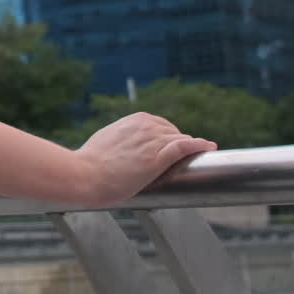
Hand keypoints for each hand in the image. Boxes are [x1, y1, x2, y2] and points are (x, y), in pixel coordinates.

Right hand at [75, 112, 215, 207]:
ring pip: (181, 141)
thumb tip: (127, 143)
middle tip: (181, 160)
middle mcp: (146, 125)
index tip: (171, 148)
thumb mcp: (108, 137)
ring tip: (200, 157)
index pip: (162, 125)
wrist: (84, 174)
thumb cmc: (91, 161)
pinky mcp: (157, 158)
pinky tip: (209, 147)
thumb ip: (124, 136)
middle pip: (174, 133)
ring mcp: (153, 141)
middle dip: (177, 145)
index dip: (168, 138)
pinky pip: (184, 147)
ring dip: (190, 149)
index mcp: (135, 119)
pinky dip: (199, 145)